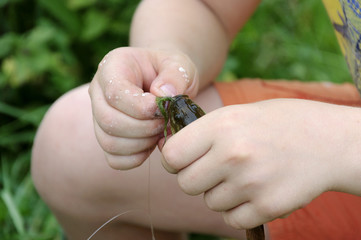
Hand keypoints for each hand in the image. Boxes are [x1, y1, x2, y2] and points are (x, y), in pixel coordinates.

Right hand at [89, 47, 198, 169]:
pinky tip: (152, 144)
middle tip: (165, 123)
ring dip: (141, 143)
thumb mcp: (179, 64)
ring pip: (109, 142)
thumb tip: (163, 95)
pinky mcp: (107, 137)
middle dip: (143, 128)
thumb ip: (175, 75)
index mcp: (113, 67)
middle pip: (108, 120)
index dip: (141, 107)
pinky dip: (136, 158)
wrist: (165, 82)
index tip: (162, 109)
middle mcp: (98, 92)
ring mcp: (98, 116)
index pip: (115, 93)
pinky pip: (114, 158)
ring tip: (160, 132)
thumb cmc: (169, 71)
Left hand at [161, 99, 350, 228]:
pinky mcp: (267, 207)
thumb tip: (169, 151)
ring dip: (220, 193)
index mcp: (222, 126)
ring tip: (244, 175)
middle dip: (195, 178)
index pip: (172, 156)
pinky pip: (231, 219)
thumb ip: (202, 133)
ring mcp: (251, 183)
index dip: (173, 159)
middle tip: (214, 168)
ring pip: (210, 202)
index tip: (182, 159)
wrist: (327, 141)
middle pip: (186, 184)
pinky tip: (254, 190)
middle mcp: (233, 155)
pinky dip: (238, 209)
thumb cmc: (277, 123)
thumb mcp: (237, 114)